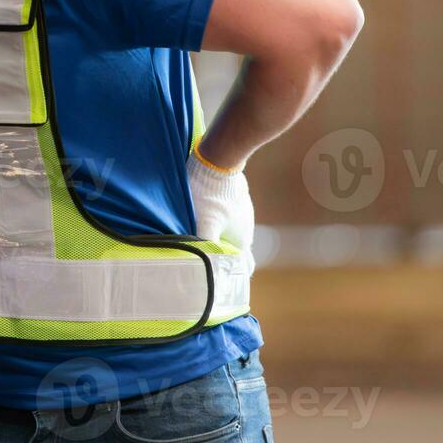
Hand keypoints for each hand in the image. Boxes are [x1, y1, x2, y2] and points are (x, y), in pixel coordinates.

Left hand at [186, 149, 255, 276]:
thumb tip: (198, 268)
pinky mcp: (231, 197)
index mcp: (242, 240)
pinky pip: (224, 216)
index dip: (234, 278)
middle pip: (235, 250)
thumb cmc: (210, 194)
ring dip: (217, 239)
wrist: (219, 158)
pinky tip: (198, 219)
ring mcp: (240, 211)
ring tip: (197, 243)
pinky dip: (215, 223)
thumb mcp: (204, 224)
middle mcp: (245, 227)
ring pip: (229, 232)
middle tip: (203, 265)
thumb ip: (203, 248)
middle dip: (223, 259)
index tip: (220, 284)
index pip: (244, 268)